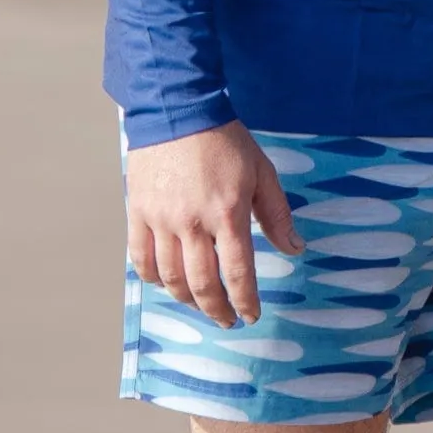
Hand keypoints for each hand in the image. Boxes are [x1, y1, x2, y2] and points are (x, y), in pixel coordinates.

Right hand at [125, 121, 303, 327]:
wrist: (178, 112)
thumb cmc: (225, 142)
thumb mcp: (261, 173)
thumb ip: (276, 214)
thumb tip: (295, 249)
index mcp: (228, 213)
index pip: (237, 271)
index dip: (245, 299)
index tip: (251, 315)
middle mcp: (192, 223)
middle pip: (202, 283)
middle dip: (217, 309)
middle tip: (227, 320)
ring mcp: (160, 220)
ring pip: (170, 277)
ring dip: (188, 300)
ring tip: (202, 306)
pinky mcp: (137, 214)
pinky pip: (141, 259)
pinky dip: (154, 279)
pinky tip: (168, 285)